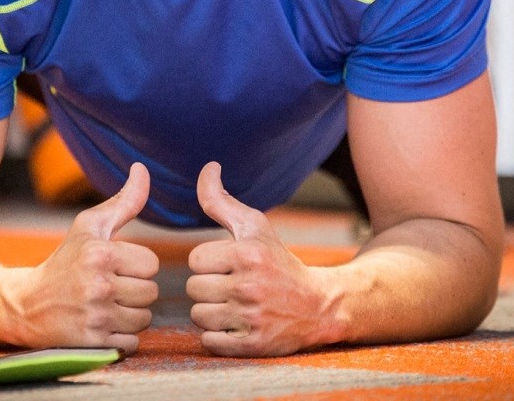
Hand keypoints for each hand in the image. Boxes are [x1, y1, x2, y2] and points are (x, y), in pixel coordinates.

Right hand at [17, 162, 158, 352]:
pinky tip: (102, 325)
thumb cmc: (65, 261)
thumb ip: (124, 201)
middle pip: (151, 293)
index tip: (116, 267)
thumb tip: (142, 168)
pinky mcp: (92, 343)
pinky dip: (121, 338)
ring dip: (130, 315)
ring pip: (144, 319)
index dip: (137, 266)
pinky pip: (131, 344)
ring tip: (106, 305)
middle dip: (135, 291)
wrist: (25, 305)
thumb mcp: (89, 227)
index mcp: (101, 253)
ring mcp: (95, 316)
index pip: (152, 264)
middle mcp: (98, 284)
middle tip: (110, 287)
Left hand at [187, 162, 335, 355]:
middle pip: (194, 288)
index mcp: (248, 254)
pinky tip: (236, 325)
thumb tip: (208, 167)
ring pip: (198, 316)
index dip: (208, 262)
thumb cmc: (279, 260)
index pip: (195, 260)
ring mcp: (252, 318)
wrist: (319, 305)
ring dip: (210, 312)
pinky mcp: (253, 346)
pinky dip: (217, 336)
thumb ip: (221, 200)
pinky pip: (210, 342)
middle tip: (231, 286)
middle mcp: (250, 286)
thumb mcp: (255, 226)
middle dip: (208, 287)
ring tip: (232, 305)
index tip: (227, 264)